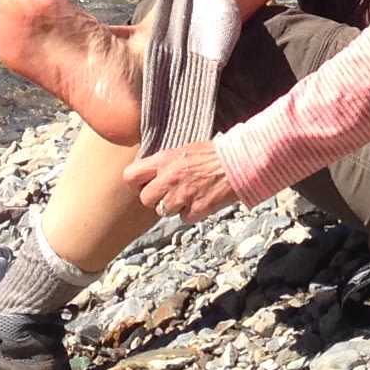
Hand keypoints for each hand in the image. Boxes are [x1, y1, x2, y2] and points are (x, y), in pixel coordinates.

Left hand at [125, 139, 240, 221]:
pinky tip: (202, 200)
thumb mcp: (183, 151)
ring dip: (175, 207)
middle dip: (156, 200)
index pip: (130, 176)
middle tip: (170, 194)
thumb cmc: (213, 155)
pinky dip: (192, 213)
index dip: (136, 185)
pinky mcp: (196, 209)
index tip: (146, 186)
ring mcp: (182, 195)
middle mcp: (169, 178)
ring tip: (190, 194)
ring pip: (164, 212)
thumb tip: (150, 175)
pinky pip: (184, 218)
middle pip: (145, 199)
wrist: (239, 162)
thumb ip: (164, 164)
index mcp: (163, 160)